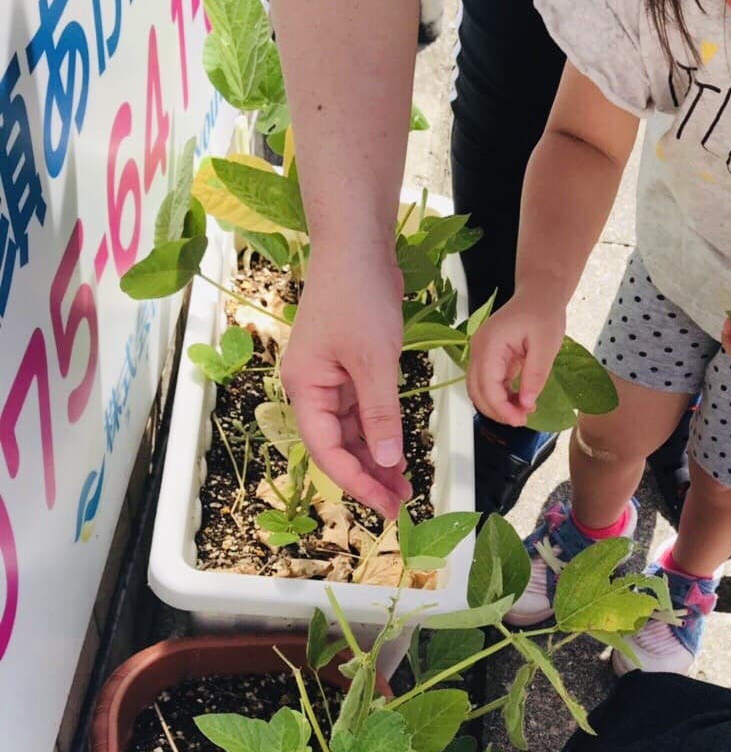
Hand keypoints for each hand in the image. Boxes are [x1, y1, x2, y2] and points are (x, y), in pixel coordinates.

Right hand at [280, 254, 411, 517]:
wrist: (358, 246)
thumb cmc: (359, 297)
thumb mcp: (374, 361)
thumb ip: (381, 414)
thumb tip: (388, 460)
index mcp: (304, 388)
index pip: (326, 450)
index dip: (356, 481)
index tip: (384, 505)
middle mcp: (310, 388)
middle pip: (336, 446)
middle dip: (367, 476)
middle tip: (398, 505)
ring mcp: (328, 379)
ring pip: (350, 433)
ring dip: (375, 458)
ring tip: (403, 486)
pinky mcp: (348, 368)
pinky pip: (361, 412)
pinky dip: (379, 432)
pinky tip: (398, 452)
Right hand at [467, 290, 565, 425]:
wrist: (539, 294)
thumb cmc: (543, 313)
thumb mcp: (547, 344)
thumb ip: (535, 375)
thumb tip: (527, 404)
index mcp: (490, 344)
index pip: (487, 386)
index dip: (501, 408)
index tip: (521, 420)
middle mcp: (478, 349)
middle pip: (476, 391)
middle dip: (497, 411)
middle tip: (523, 420)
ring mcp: (481, 353)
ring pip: (479, 390)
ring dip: (497, 406)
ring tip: (523, 412)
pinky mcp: (488, 358)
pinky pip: (488, 383)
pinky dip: (500, 396)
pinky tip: (519, 401)